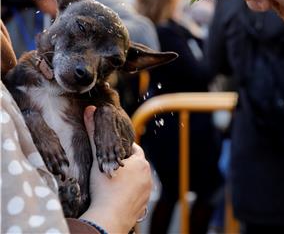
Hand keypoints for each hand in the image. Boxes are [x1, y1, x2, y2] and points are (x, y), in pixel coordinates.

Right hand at [80, 106, 151, 232]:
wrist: (108, 219)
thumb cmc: (104, 188)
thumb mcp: (98, 159)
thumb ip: (95, 133)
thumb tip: (90, 110)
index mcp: (140, 162)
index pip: (134, 149)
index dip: (123, 149)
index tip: (113, 152)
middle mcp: (148, 176)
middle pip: (136, 164)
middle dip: (125, 164)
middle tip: (110, 167)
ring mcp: (147, 192)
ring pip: (138, 180)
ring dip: (128, 179)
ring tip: (113, 182)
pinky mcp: (143, 206)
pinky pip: (137, 195)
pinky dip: (129, 193)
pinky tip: (117, 195)